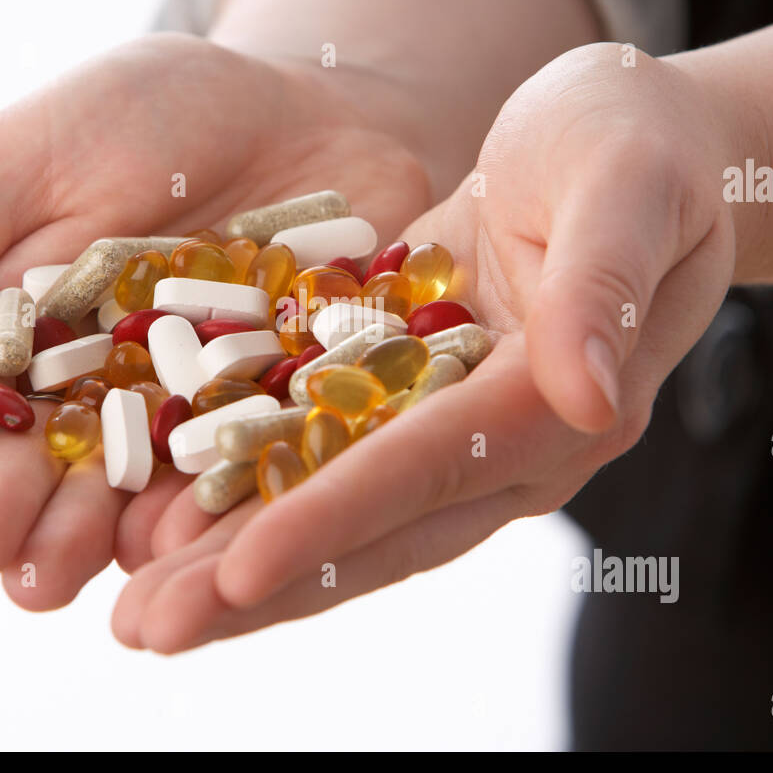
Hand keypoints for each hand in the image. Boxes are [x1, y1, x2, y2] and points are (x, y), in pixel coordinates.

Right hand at [0, 32, 433, 606]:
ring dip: (92, 537)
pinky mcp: (277, 415)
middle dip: (4, 508)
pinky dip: (213, 507)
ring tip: (54, 578)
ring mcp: (187, 410)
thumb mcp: (26, 166)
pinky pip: (244, 470)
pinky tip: (181, 544)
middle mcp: (95, 388)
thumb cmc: (154, 116)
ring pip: (132, 489)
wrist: (313, 101)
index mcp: (18, 330)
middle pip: (41, 461)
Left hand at [113, 43, 741, 650]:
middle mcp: (504, 444)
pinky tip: (167, 519)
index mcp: (555, 402)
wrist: (631, 142)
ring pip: (339, 515)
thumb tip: (588, 399)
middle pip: (372, 528)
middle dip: (257, 583)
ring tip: (137, 610)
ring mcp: (453, 429)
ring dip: (237, 563)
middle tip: (144, 630)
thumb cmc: (635, 142)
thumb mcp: (626, 188)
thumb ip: (604, 289)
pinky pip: (321, 458)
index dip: (336, 521)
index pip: (431, 469)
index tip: (239, 573)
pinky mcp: (408, 395)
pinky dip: (248, 494)